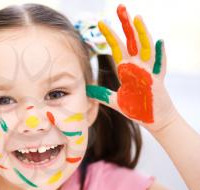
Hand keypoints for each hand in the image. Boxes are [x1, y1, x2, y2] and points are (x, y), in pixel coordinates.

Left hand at [86, 4, 177, 132]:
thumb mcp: (115, 101)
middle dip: (125, 25)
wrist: (153, 119)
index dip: (109, 35)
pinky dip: (161, 54)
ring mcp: (149, 72)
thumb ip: (102, 95)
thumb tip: (87, 90)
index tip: (101, 23)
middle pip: (131, 41)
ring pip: (146, 48)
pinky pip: (160, 66)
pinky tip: (160, 42)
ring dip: (141, 33)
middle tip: (120, 8)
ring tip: (136, 18)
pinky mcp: (158, 81)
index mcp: (127, 69)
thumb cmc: (136, 108)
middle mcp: (138, 66)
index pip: (117, 48)